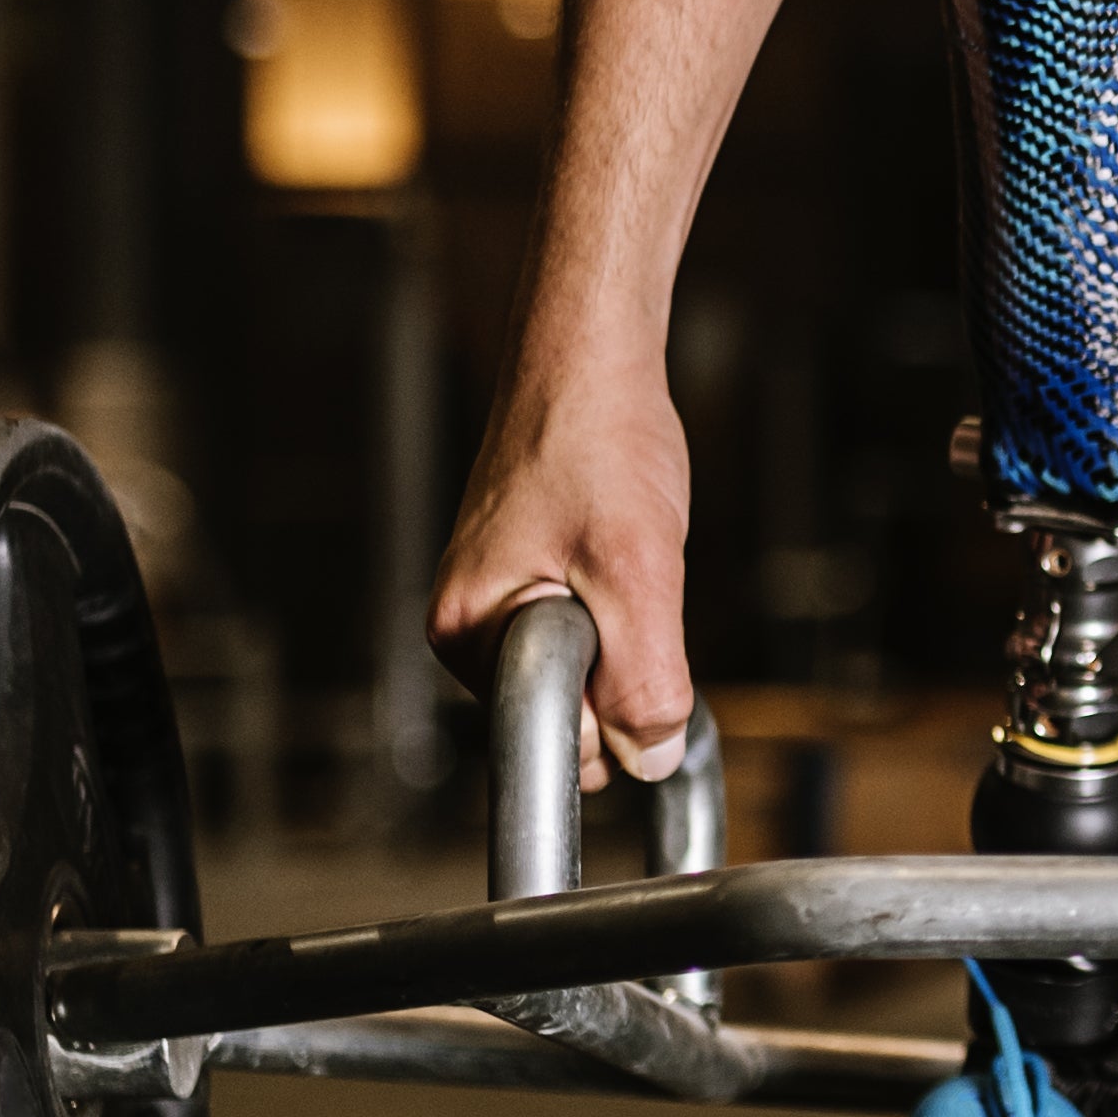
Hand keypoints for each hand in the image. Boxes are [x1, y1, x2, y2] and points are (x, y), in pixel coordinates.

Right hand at [430, 361, 701, 791]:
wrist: (591, 359)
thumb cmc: (600, 441)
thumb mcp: (638, 569)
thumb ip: (643, 676)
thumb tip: (649, 757)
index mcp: (467, 631)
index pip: (549, 738)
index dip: (614, 715)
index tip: (642, 651)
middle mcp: (467, 624)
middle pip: (566, 710)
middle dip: (621, 671)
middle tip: (638, 585)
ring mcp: (496, 601)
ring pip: (585, 672)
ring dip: (627, 636)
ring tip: (629, 559)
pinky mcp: (526, 580)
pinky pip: (586, 634)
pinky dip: (621, 609)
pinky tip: (624, 556)